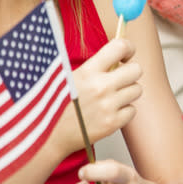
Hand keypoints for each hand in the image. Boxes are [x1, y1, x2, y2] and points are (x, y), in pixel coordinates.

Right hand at [55, 39, 142, 154]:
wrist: (45, 136)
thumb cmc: (53, 105)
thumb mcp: (65, 76)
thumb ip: (91, 65)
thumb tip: (114, 54)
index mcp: (87, 71)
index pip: (120, 47)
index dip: (128, 48)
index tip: (125, 54)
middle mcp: (100, 87)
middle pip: (136, 70)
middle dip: (129, 71)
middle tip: (120, 77)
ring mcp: (108, 106)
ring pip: (137, 90)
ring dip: (127, 91)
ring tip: (112, 95)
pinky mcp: (112, 124)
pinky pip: (132, 110)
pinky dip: (124, 110)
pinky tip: (109, 111)